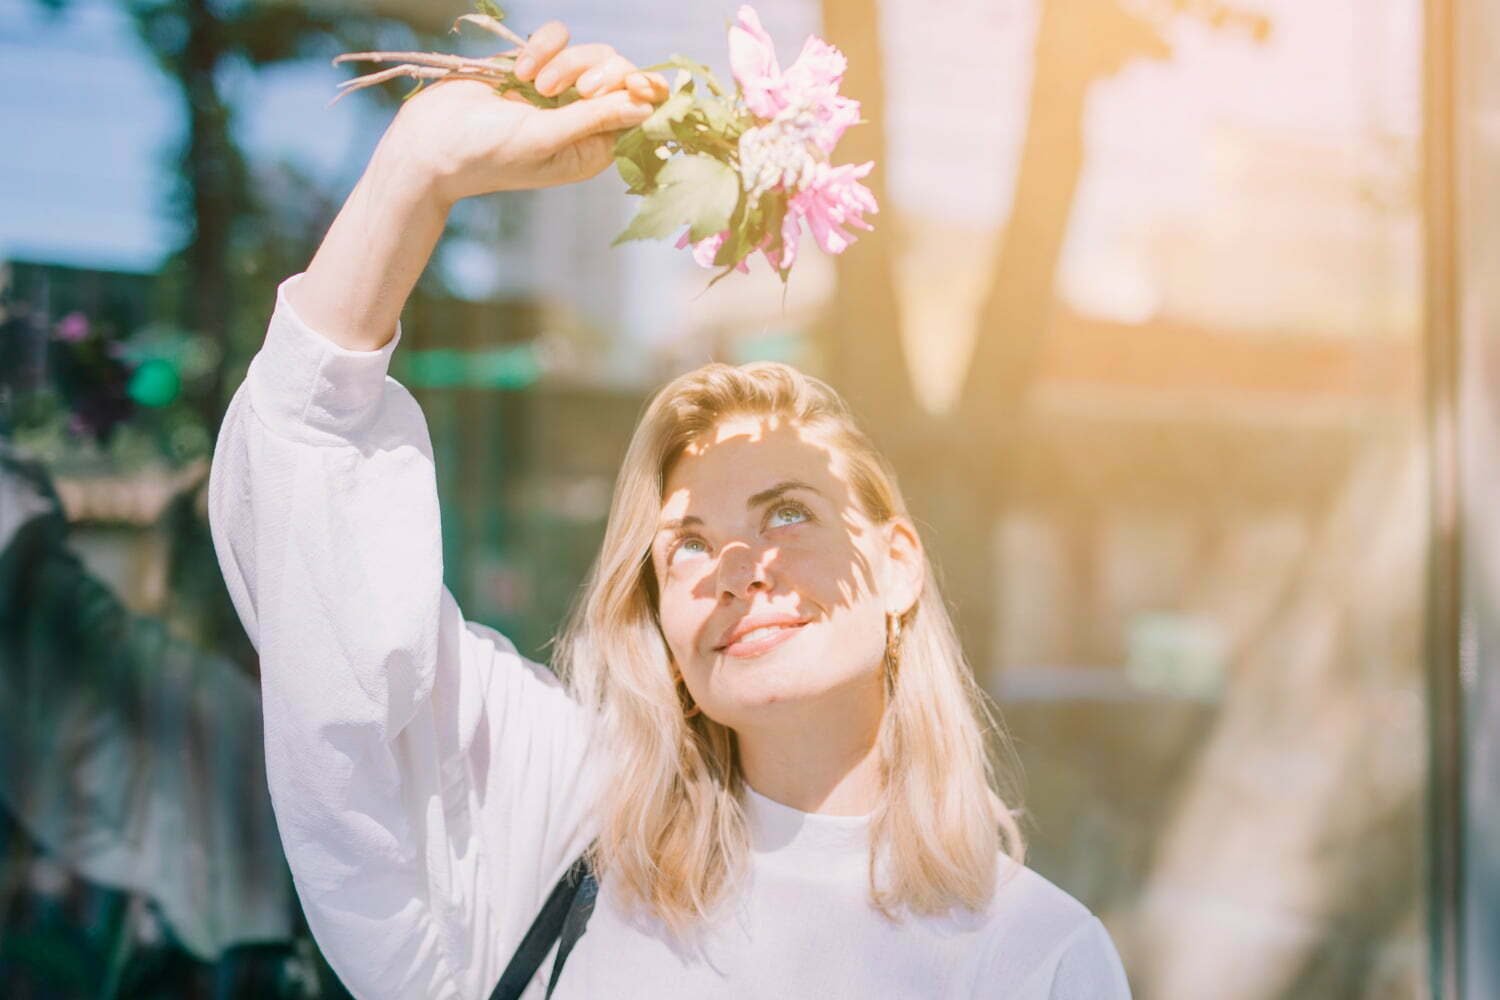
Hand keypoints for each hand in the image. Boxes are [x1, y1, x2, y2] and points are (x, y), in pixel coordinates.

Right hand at [379, 21, 669, 205]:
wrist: (429, 142)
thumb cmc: (487, 154)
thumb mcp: (546, 139)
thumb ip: (596, 119)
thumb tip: (646, 105)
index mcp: (593, 148)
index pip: (637, 113)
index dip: (644, 93)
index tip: (640, 82)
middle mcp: (581, 120)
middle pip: (619, 75)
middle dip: (599, 74)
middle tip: (577, 89)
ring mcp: (557, 92)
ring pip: (589, 53)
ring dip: (564, 62)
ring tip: (532, 85)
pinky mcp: (533, 66)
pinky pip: (556, 38)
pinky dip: (540, 47)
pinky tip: (519, 71)